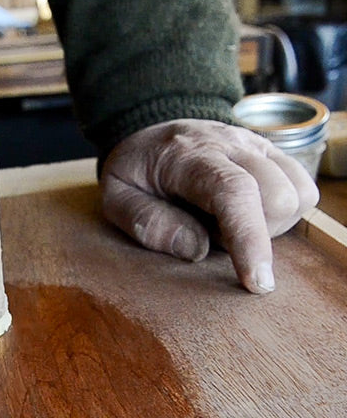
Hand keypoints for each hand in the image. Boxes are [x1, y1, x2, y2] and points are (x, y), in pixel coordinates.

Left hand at [100, 119, 318, 293]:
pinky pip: (302, 190)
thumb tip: (196, 250)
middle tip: (210, 231)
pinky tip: (246, 212)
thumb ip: (146, 223)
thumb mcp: (115, 198)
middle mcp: (231, 143)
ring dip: (268, 225)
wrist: (151, 134)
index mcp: (187, 154)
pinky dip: (281, 214)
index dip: (248, 238)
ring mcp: (256, 145)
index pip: (232, 191)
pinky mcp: (272, 153)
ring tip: (224, 220)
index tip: (256, 282)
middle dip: (251, 234)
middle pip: (277, 197)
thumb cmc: (134, 171)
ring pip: (297, 195)